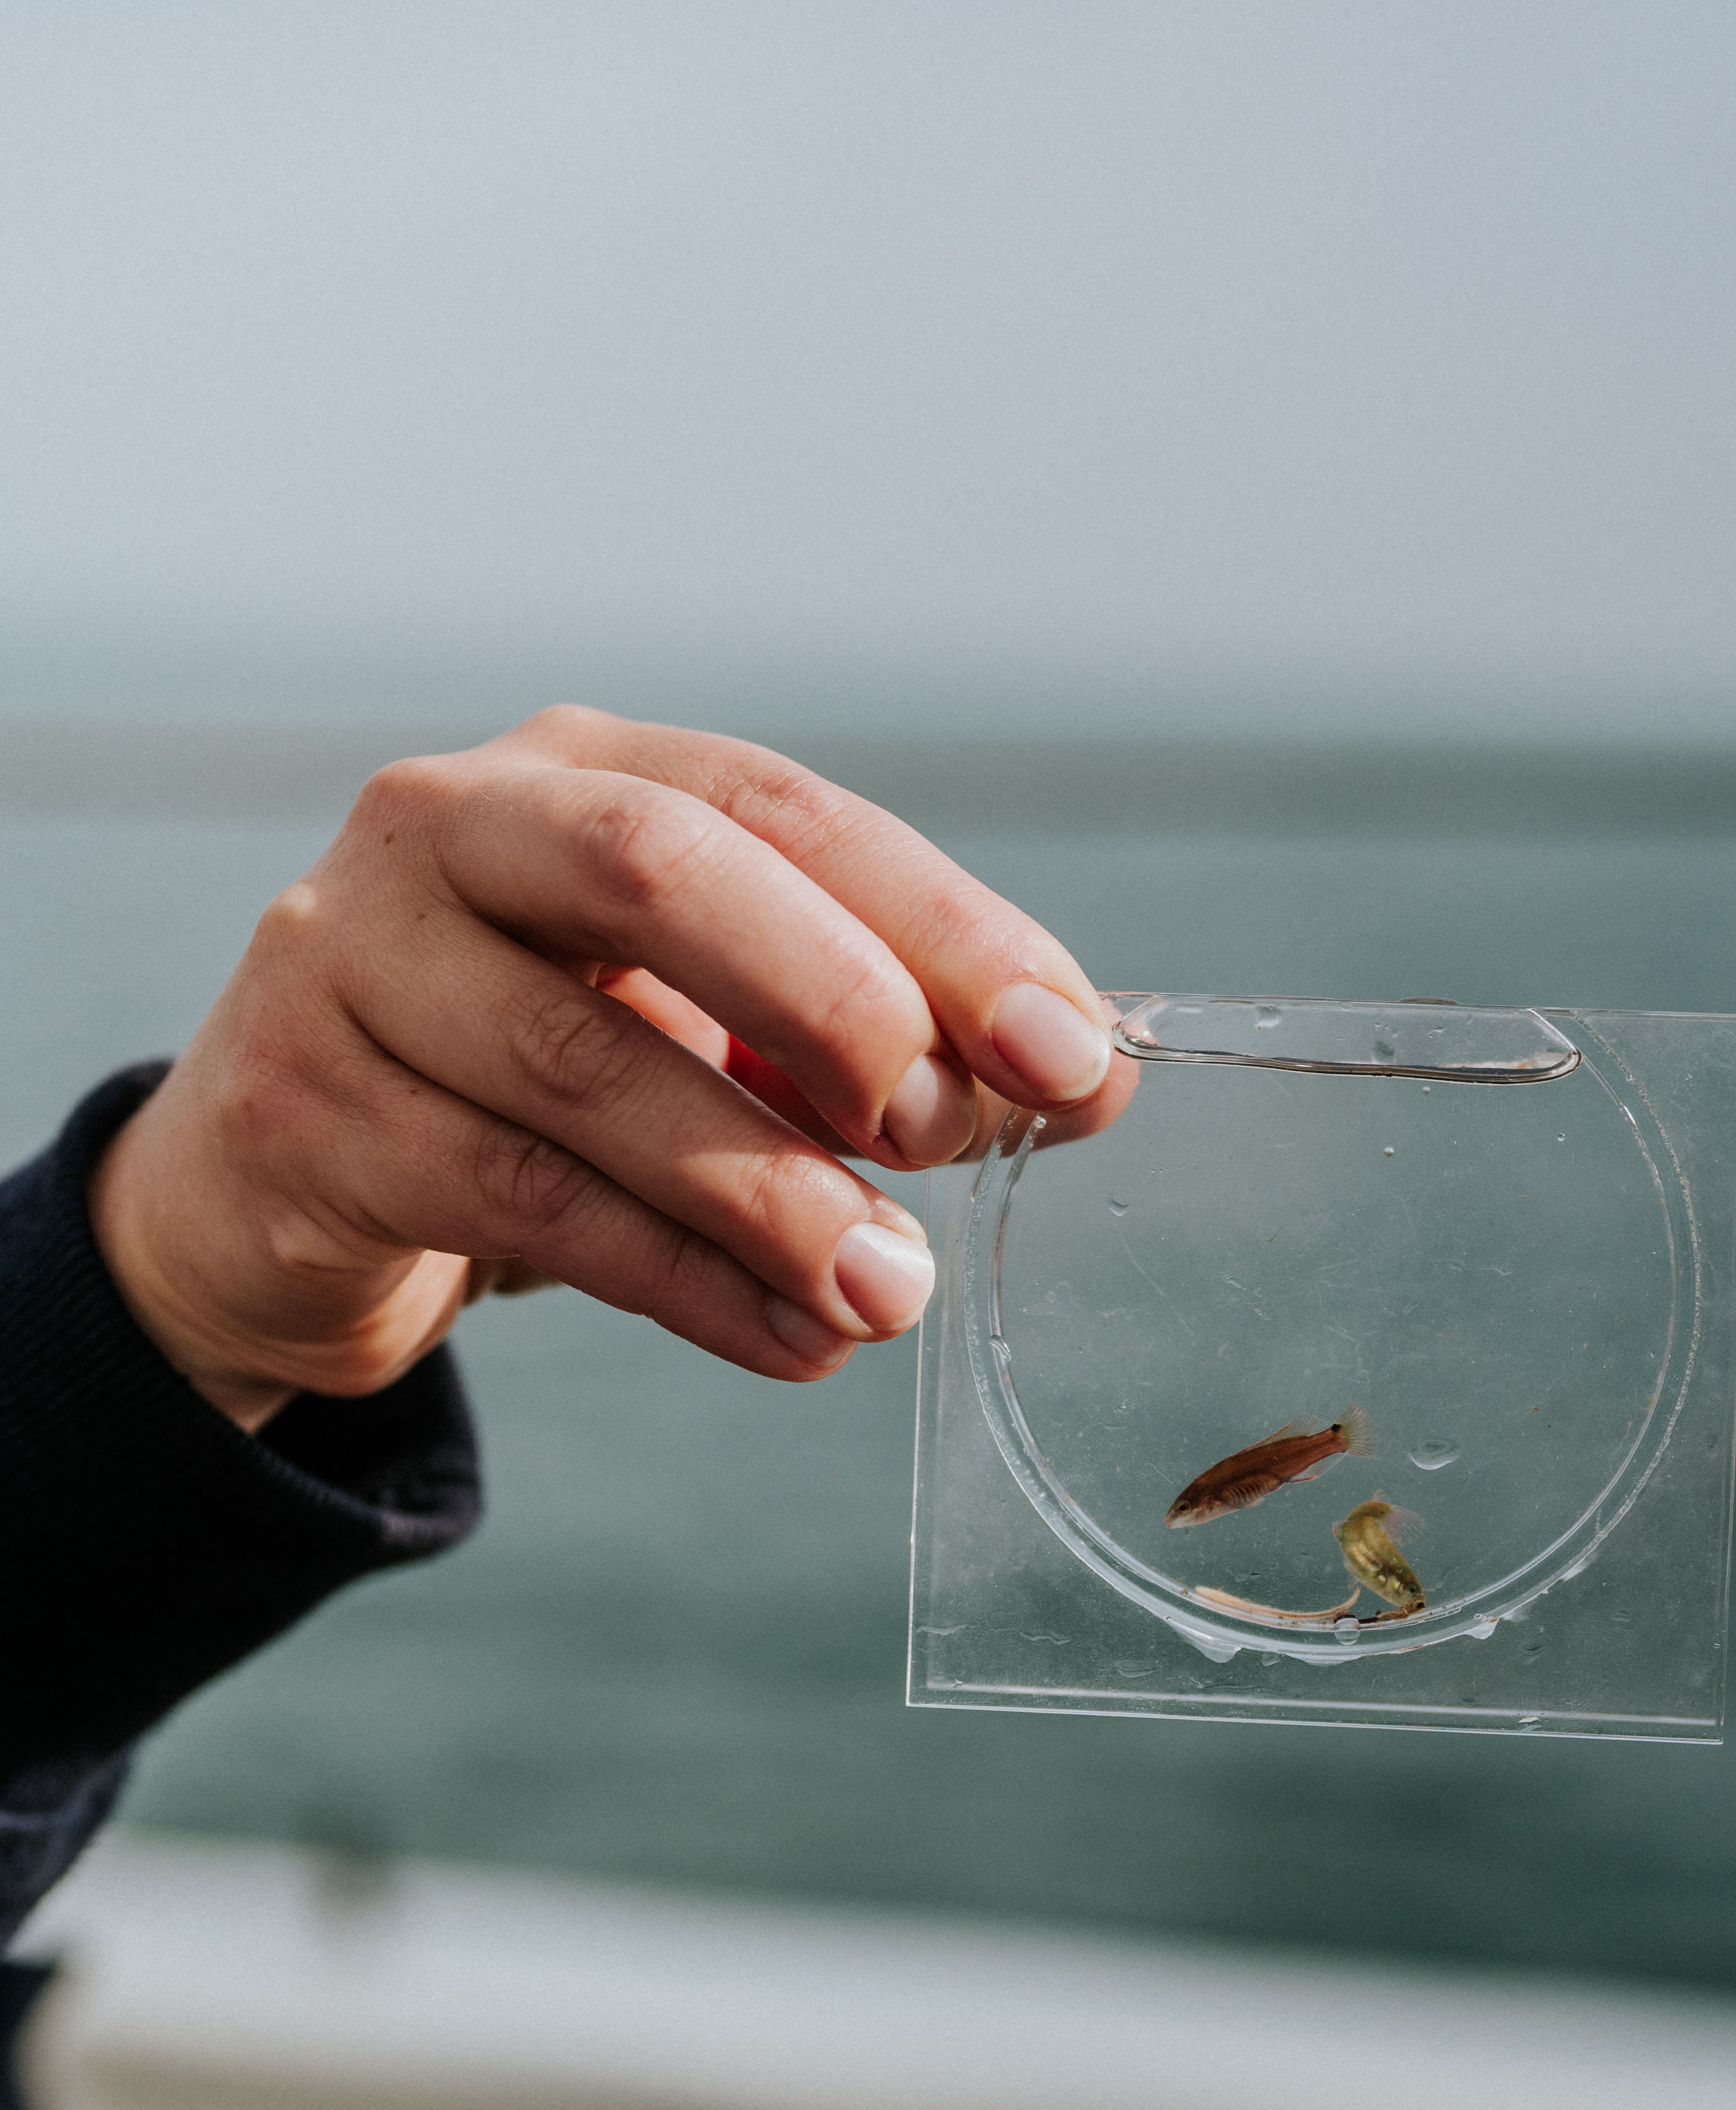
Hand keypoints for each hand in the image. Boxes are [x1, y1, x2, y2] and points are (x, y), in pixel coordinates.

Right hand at [88, 706, 1134, 1428]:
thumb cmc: (536, 1087)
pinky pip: (521, 1204)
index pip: (783, 812)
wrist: (276, 1182)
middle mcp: (448, 824)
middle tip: (950, 1136)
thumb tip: (1084, 1081)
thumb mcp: (708, 1033)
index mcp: (580, 768)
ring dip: (769, 1192)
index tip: (1072, 1056)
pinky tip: (790, 1341)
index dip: (943, 927)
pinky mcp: (301, 1113)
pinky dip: (681, 1283)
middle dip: (837, 1003)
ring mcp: (350, 959)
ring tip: (892, 1292)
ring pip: (587, 1066)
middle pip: (661, 870)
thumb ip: (883, 1041)